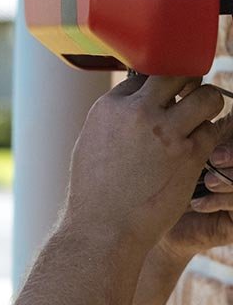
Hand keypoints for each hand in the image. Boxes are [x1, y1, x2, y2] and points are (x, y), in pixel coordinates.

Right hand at [65, 75, 224, 252]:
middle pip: (177, 75)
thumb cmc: (93, 192)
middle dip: (186, 85)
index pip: (144, 76)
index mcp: (110, 107)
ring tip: (201, 119)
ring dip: (207, 104)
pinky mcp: (189, 155)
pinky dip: (209, 137)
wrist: (102, 228)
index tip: (159, 102)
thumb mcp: (91, 144)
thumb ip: (114, 120)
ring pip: (207, 96)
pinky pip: (213, 130)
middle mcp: (139, 113)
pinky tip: (198, 149)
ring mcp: (166, 132)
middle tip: (187, 101)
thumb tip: (130, 106)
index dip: (155, 89)